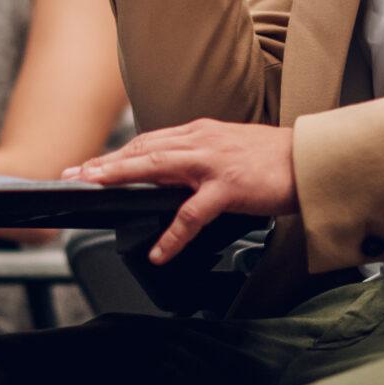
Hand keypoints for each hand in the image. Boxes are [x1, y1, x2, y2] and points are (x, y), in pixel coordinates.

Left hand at [64, 119, 297, 264]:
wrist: (311, 161)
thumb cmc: (273, 161)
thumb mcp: (228, 150)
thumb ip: (198, 159)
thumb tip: (168, 178)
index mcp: (200, 133)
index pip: (148, 141)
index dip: (115, 154)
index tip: (87, 165)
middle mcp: (201, 141)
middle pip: (142, 150)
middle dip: (104, 163)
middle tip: (73, 174)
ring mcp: (213, 163)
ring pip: (156, 168)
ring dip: (121, 178)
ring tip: (94, 190)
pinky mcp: (229, 187)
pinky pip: (192, 214)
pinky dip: (173, 235)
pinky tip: (159, 252)